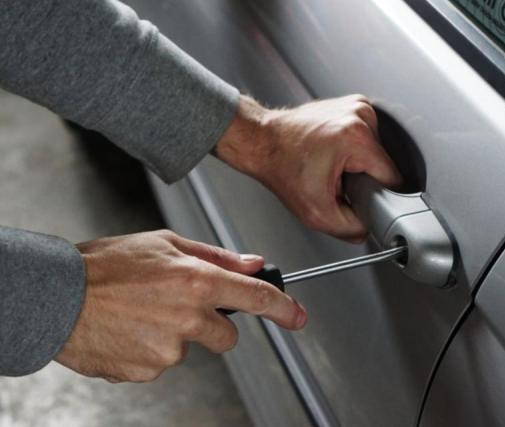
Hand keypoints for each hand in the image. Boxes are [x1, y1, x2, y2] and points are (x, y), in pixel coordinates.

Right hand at [55, 230, 305, 382]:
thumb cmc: (104, 266)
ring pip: (189, 348)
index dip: (284, 309)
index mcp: (196, 281)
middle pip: (227, 335)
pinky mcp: (148, 371)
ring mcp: (168, 349)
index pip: (257, 298)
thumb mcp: (164, 243)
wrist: (54, 298)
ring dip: (173, 335)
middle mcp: (188, 317)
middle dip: (211, 325)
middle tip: (177, 306)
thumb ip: (215, 256)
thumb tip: (253, 263)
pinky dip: (149, 350)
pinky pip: (161, 363)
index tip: (298, 317)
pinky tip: (128, 331)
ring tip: (140, 314)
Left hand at [215, 95, 401, 242]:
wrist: (262, 141)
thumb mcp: (316, 213)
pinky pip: (368, 138)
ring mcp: (357, 106)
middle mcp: (360, 115)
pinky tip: (335, 152)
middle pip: (384, 164)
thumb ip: (350, 229)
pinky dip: (355, 149)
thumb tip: (369, 229)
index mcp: (356, 138)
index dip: (376, 195)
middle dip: (364, 178)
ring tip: (333, 165)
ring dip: (360, 164)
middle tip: (337, 180)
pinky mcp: (353, 105)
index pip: (392, 178)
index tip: (356, 195)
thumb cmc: (281, 167)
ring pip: (377, 151)